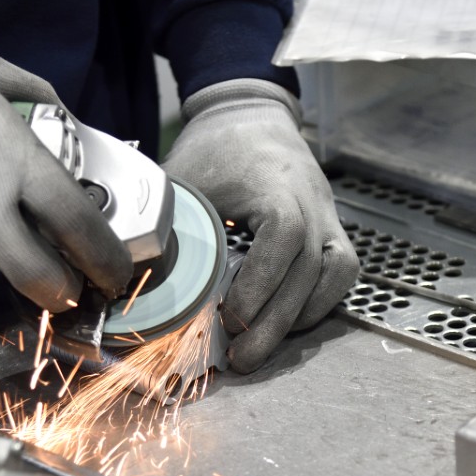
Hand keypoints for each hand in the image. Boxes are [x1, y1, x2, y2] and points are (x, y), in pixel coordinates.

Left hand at [162, 79, 358, 372]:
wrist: (249, 116)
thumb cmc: (212, 148)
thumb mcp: (180, 180)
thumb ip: (165, 228)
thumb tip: (133, 281)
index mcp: (273, 184)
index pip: (284, 236)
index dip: (262, 282)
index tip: (231, 318)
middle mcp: (311, 200)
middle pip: (308, 269)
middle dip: (274, 323)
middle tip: (240, 359)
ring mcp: (327, 214)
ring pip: (333, 274)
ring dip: (297, 318)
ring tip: (259, 347)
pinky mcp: (332, 226)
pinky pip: (342, 270)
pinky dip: (319, 303)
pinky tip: (287, 324)